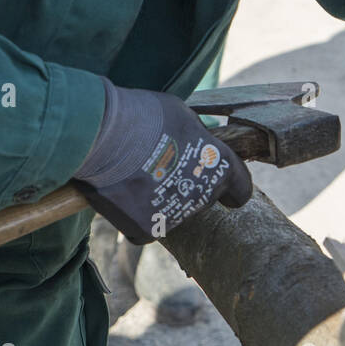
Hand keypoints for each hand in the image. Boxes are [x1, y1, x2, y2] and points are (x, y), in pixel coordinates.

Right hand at [72, 77, 252, 244]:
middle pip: (198, 199)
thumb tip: (192, 141)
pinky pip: (143, 227)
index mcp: (221, 166)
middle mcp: (204, 196)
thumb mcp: (182, 115)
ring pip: (169, 212)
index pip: (240, 190)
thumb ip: (195, 136)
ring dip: (156, 199)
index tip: (220, 186)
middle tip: (158, 166)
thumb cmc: (144, 115)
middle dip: (183, 186)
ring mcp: (176, 217)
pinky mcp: (147, 230)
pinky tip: (120, 193)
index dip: (229, 187)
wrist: (104, 134)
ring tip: (132, 174)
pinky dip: (133, 215)